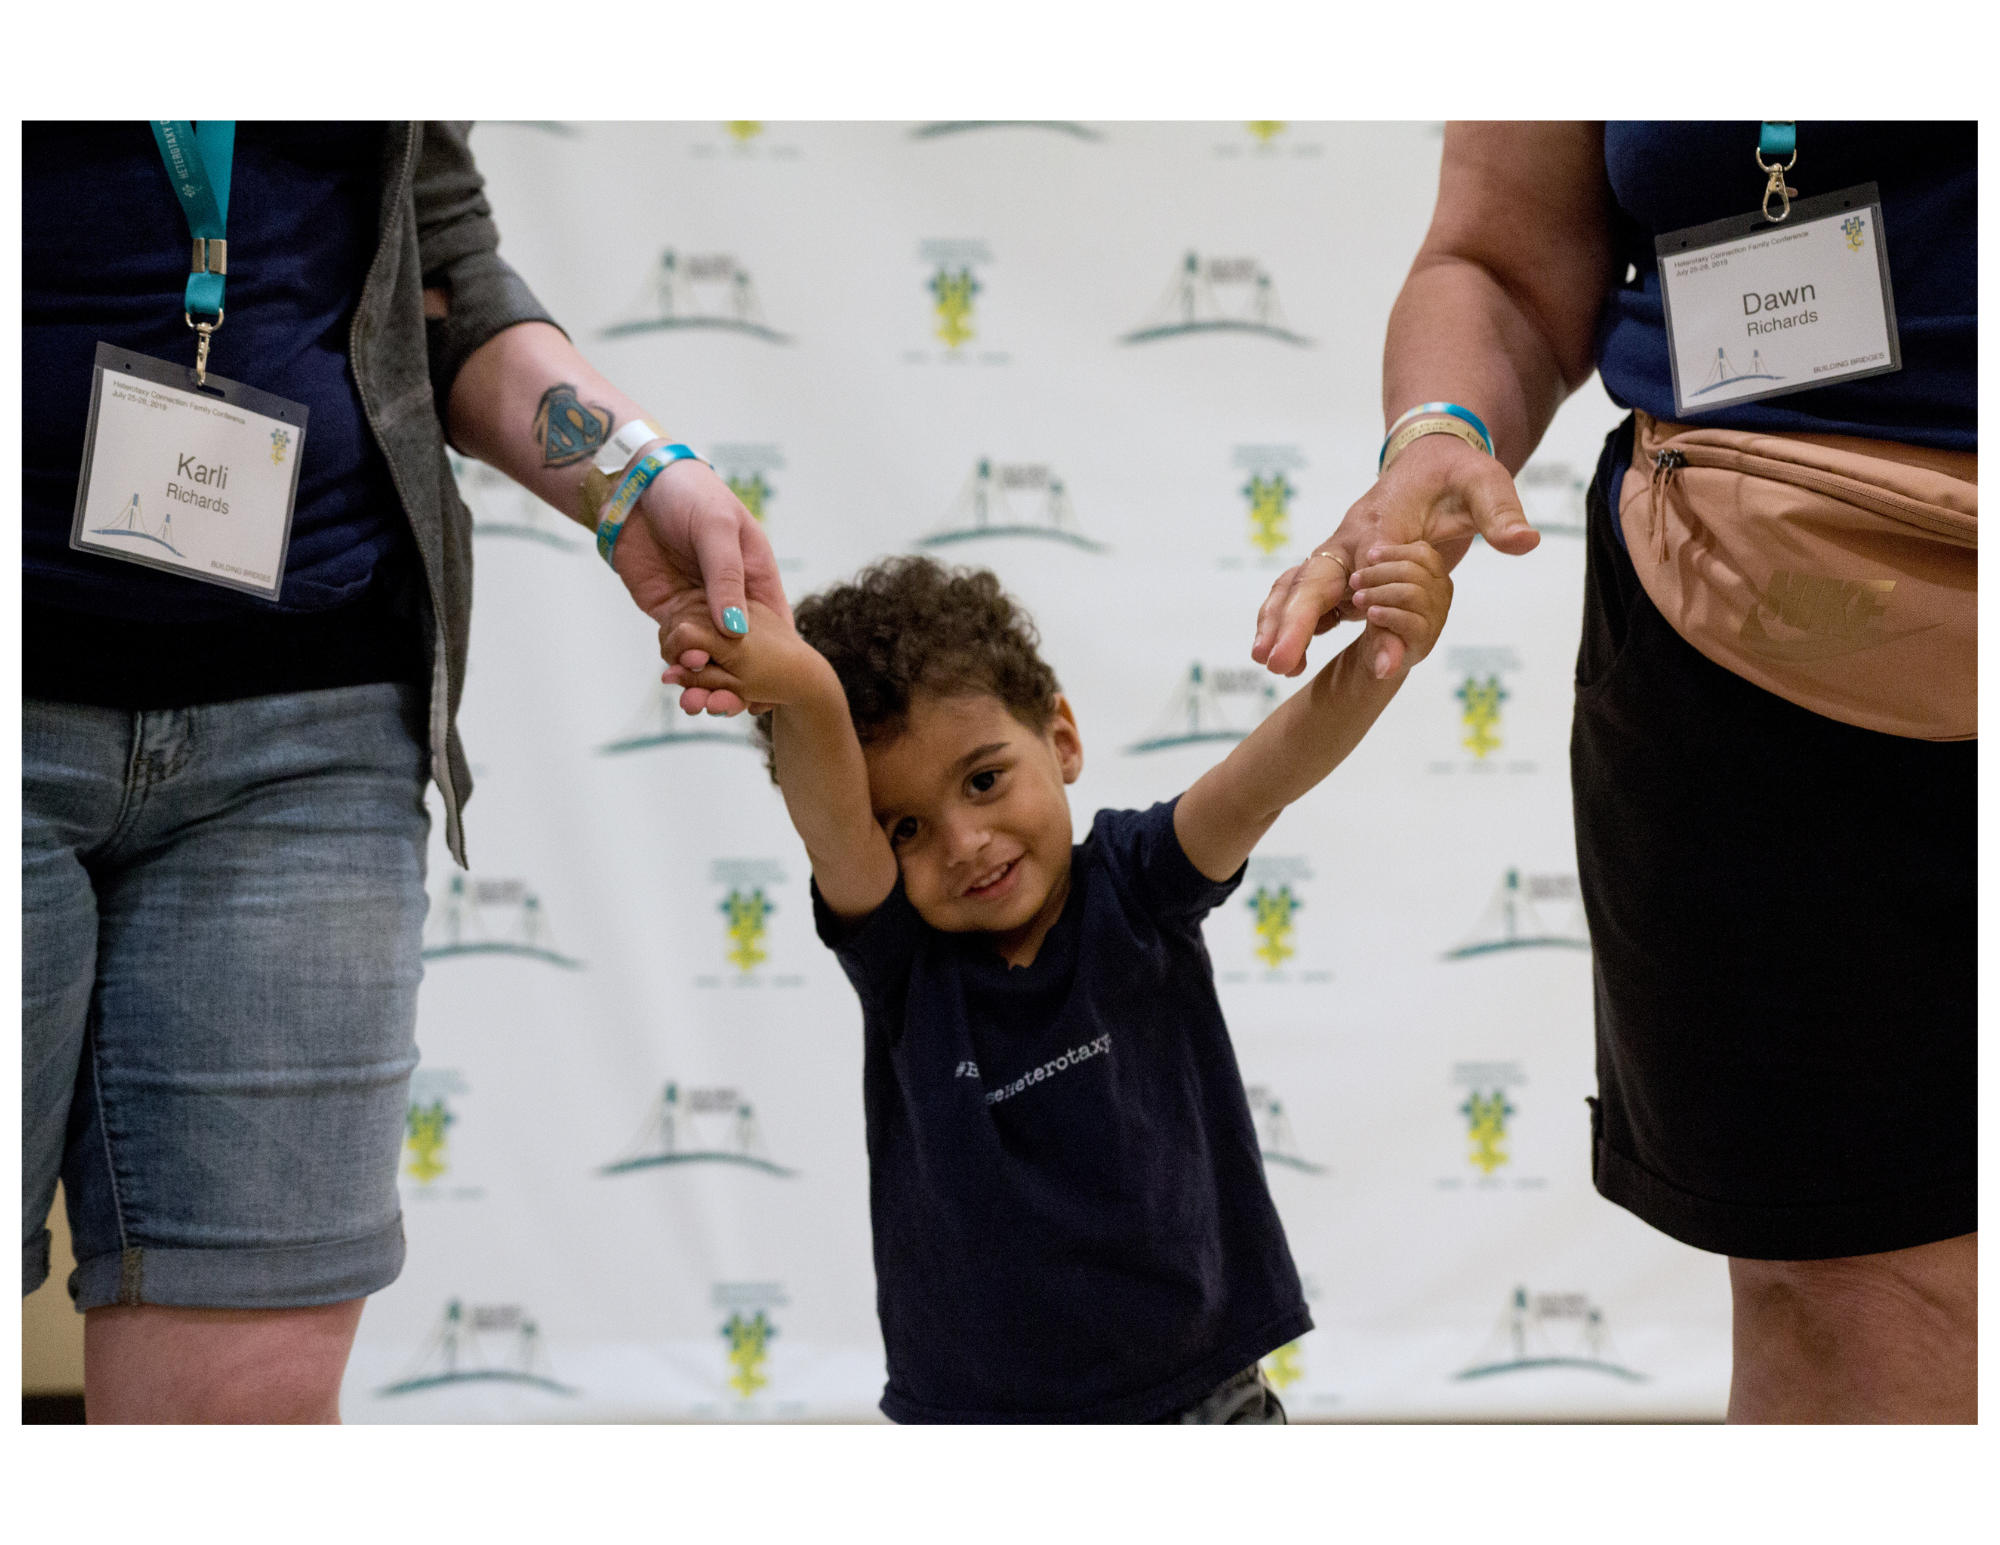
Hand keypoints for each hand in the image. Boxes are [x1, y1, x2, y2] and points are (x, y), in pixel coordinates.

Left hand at [612, 460, 792, 714]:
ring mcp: (698, 604)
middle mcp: (731, 595)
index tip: (774, 692)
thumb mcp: (716, 530)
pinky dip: (675, 660)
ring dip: (703, 675)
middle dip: (736, 679)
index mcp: (756, 575)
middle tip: (727, 705)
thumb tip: (735, 631)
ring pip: (707, 651)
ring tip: (697, 699)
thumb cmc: (687, 494)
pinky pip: (675, 642)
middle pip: (741, 647)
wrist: (632, 485)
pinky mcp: (667, 608)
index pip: (775, 625)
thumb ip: (726, 579)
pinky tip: (672, 675)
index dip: (778, 660)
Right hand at [1252, 433, 1536, 679]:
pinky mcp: (1340, 572)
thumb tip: (1524, 543)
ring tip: (1271, 664)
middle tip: (1277, 660)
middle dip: (1295, 620)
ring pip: (1298, 589)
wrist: (1428, 458)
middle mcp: (1352, 540)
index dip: (1376, 611)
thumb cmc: (1456, 474)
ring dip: (1280, 624)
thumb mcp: (1485, 484)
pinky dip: (1286, 623)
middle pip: (1315, 579)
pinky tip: (1283, 658)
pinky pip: (1303, 596)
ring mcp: (1340, 556)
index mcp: (1385, 520)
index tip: (1382, 659)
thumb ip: (1500, 514)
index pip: (1375, 567)